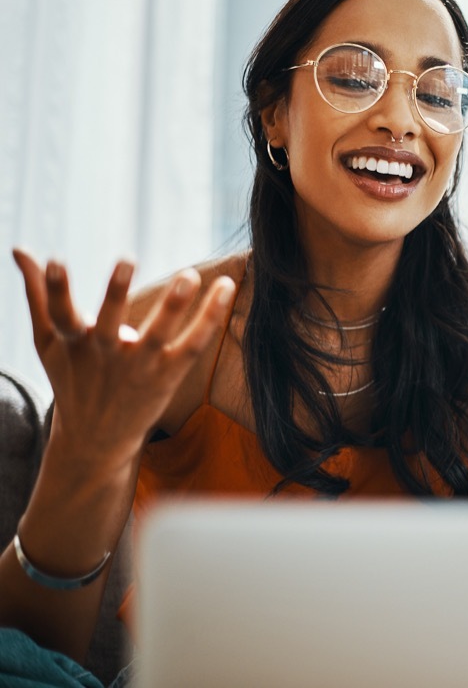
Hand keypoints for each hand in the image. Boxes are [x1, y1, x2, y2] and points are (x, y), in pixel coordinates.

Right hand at [12, 248, 234, 462]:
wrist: (96, 439)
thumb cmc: (72, 378)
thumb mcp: (49, 341)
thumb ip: (38, 294)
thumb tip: (19, 248)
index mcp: (75, 343)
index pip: (60, 314)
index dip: (55, 289)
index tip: (54, 260)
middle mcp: (107, 353)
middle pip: (110, 323)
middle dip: (116, 293)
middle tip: (126, 258)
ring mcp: (139, 365)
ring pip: (158, 335)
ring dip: (173, 305)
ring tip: (190, 274)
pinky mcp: (168, 375)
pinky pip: (193, 345)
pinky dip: (210, 318)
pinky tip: (227, 288)